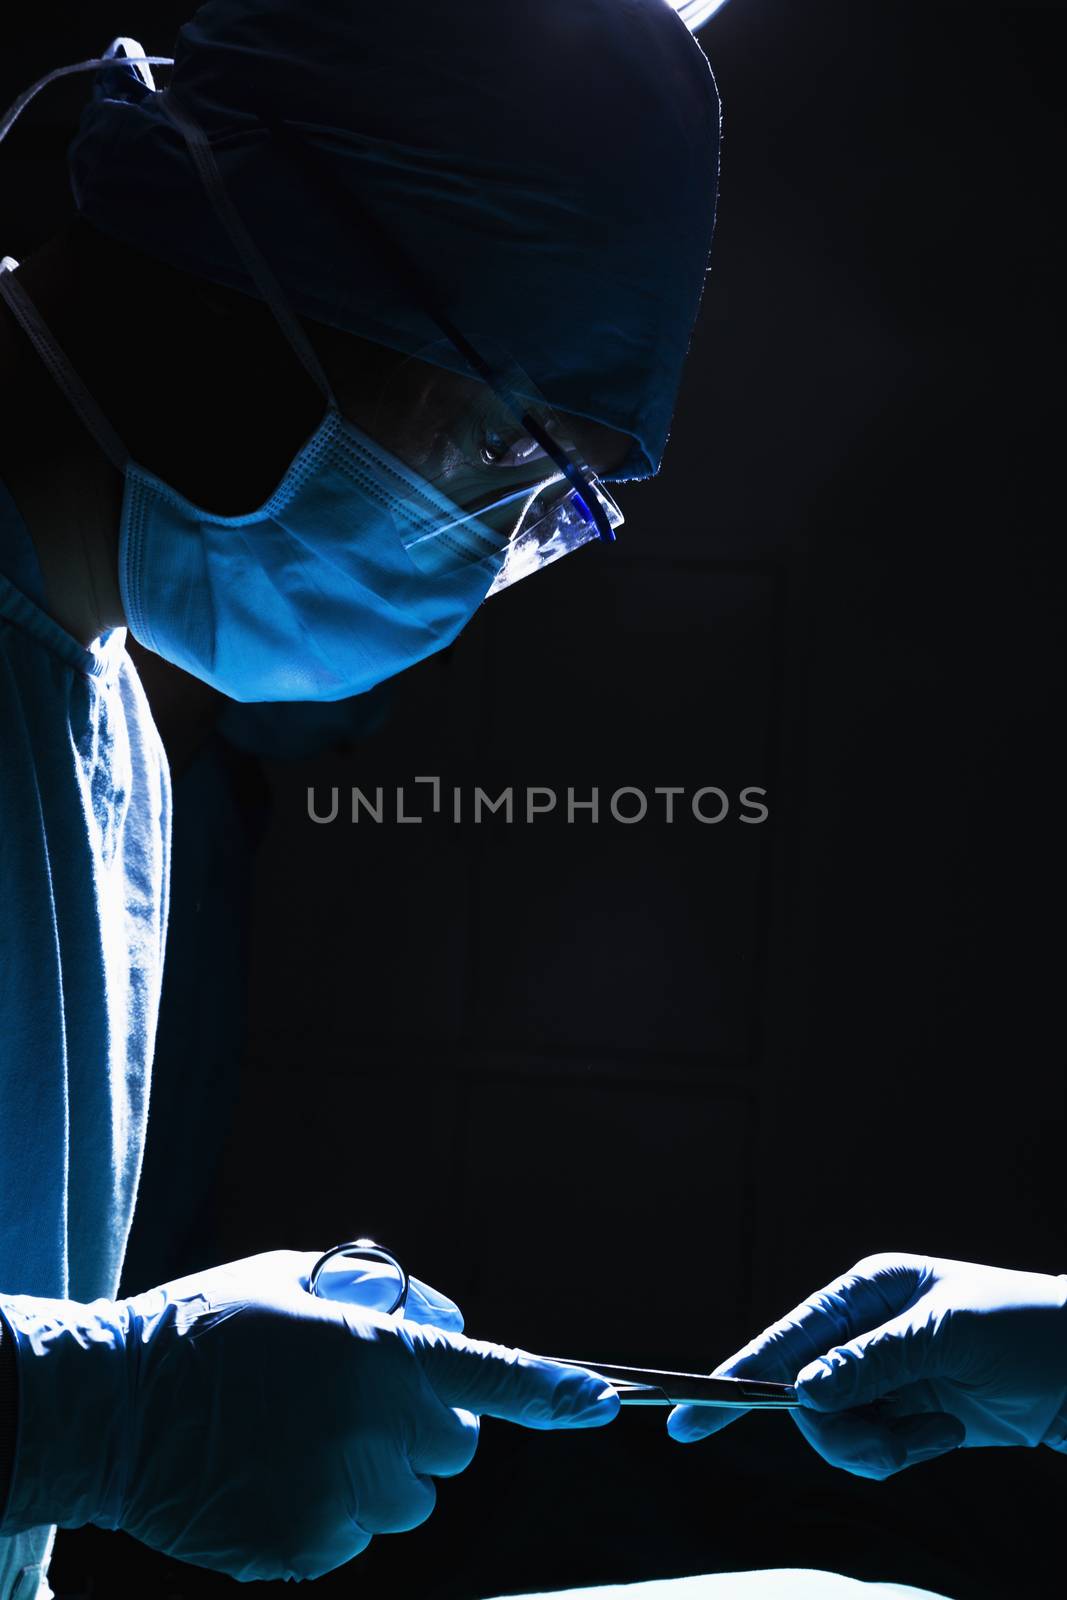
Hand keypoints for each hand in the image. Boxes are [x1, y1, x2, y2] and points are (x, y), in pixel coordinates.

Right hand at [0, 1249, 617, 1579]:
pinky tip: (273, 1476)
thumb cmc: (210, 1328)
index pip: (490, 1377)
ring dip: (378, 1475)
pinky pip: (354, 1537)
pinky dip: (330, 1514)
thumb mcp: (299, 1279)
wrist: (114, 1410)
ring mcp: (341, 1502)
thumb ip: (388, 1302)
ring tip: (299, 1438)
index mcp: (378, 1357)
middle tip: (356, 1401)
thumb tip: (445, 1328)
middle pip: (455, 1449)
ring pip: (409, 1501)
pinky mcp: (306, 1553)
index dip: (553, 1393)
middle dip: (426, 1427)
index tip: (600, 1403)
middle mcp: (372, 1433)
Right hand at [666, 1252, 1066, 1478]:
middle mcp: (864, 1332)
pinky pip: (874, 1450)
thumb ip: (872, 1364)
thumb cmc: (1028, 1331)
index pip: (785, 1339)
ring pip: (837, 1432)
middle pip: (805, 1399)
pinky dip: (905, 1453)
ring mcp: (883, 1375)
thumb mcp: (949, 1338)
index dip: (734, 1379)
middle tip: (900, 1444)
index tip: (683, 1420)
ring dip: (882, 1447)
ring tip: (938, 1435)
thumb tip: (802, 1393)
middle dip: (843, 1432)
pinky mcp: (907, 1415)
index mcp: (865, 1292)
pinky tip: (949, 1434)